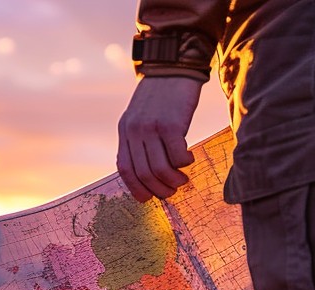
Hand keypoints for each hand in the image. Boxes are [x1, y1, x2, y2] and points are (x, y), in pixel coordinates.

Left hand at [116, 76, 203, 201]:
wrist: (173, 66)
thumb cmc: (161, 95)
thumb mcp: (141, 116)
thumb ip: (140, 140)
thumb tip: (148, 174)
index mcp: (125, 131)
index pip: (125, 169)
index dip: (136, 188)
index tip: (148, 198)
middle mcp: (134, 131)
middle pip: (144, 173)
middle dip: (159, 189)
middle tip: (172, 191)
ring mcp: (151, 127)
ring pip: (160, 169)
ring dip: (173, 180)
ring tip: (183, 180)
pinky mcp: (171, 124)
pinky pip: (177, 156)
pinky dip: (184, 163)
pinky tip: (189, 160)